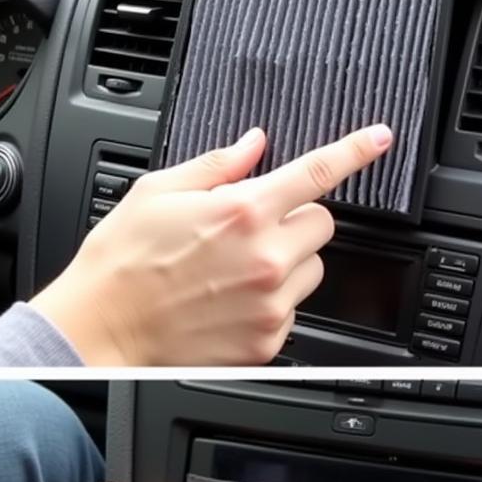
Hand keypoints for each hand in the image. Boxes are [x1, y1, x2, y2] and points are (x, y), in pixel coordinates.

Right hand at [30, 125, 392, 364]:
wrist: (102, 331)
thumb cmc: (121, 263)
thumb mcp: (158, 192)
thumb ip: (217, 165)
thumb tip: (254, 144)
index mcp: (242, 212)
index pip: (317, 173)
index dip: (355, 151)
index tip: (379, 140)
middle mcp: (266, 259)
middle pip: (322, 225)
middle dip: (295, 220)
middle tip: (253, 230)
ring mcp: (270, 305)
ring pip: (312, 270)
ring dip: (288, 264)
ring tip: (234, 272)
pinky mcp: (266, 342)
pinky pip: (292, 311)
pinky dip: (271, 304)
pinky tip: (228, 303)